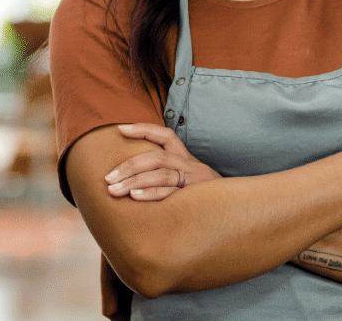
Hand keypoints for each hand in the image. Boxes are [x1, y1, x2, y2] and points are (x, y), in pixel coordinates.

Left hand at [104, 123, 220, 200]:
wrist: (234, 212)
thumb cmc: (203, 198)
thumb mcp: (188, 181)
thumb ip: (166, 175)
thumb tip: (132, 177)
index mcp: (186, 158)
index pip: (165, 136)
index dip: (143, 129)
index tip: (120, 129)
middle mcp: (190, 166)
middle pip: (157, 157)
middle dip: (129, 166)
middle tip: (107, 178)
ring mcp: (194, 182)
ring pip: (161, 174)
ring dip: (134, 181)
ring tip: (114, 189)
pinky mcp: (197, 198)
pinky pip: (171, 194)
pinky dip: (151, 194)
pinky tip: (134, 197)